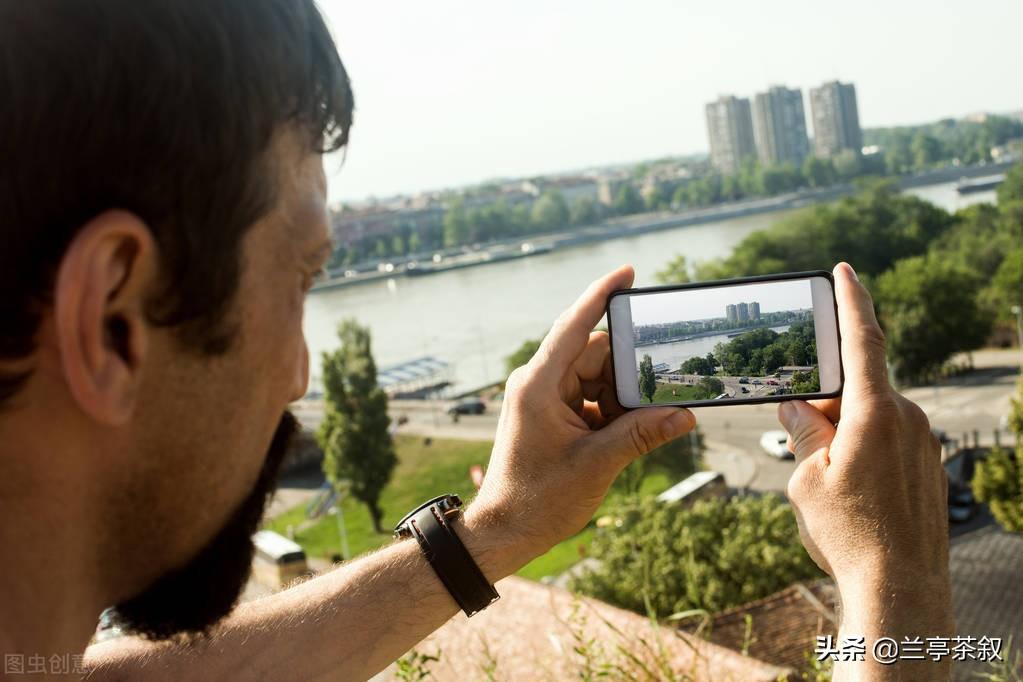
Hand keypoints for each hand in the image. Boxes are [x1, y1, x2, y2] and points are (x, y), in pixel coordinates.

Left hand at [462, 265, 695, 576]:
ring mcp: (545, 398)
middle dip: (631, 371)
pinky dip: (613, 411)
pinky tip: (631, 431)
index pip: (574, 326)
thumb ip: (641, 434)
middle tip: (666, 388)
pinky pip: (591, 397)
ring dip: (624, 397)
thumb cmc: (538, 499)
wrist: (505, 530)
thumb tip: (685, 415)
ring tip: (647, 422)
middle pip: (595, 354)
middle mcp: (539, 383)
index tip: (628, 272)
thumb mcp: (597, 464)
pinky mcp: (552, 414)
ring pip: (598, 378)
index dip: (601, 296)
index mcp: (540, 384)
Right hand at [778, 262, 952, 676]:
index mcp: (876, 412)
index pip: (863, 340)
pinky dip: (862, 450)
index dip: (853, 300)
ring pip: (872, 417)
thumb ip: (805, 432)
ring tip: (825, 479)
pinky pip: (889, 441)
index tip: (846, 269)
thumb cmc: (850, 533)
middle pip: (859, 387)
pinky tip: (849, 491)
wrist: (902, 589)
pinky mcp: (929, 466)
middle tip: (803, 436)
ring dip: (842, 432)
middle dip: (826, 402)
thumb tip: (799, 407)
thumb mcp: (808, 479)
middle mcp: (908, 419)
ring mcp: (924, 443)